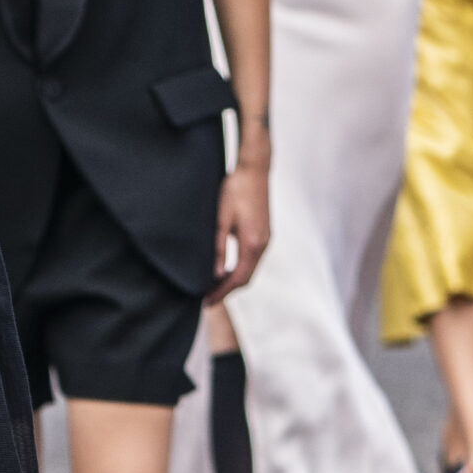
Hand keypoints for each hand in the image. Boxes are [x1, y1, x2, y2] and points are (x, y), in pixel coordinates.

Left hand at [209, 152, 269, 302]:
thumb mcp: (220, 219)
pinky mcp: (264, 232)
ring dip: (233, 280)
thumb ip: (218, 247)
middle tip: (207, 299)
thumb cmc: (235, 190)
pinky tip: (225, 268)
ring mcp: (266, 239)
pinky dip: (239, 268)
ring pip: (250, 269)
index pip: (238, 278)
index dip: (222, 292)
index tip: (207, 302)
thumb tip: (215, 273)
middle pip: (246, 278)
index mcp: (252, 244)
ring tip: (213, 287)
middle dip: (227, 290)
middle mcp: (263, 244)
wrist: (254, 170)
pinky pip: (252, 258)